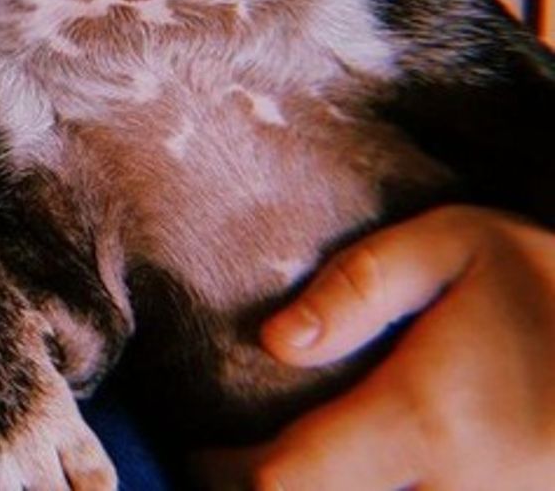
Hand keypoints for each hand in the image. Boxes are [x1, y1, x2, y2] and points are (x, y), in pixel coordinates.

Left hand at [194, 205, 554, 489]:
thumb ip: (361, 285)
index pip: (286, 479)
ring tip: (277, 467)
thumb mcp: (458, 246)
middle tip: (222, 463)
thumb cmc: (550, 283)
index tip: (193, 448)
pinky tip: (348, 474)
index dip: (220, 473)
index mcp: (424, 420)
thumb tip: (277, 339)